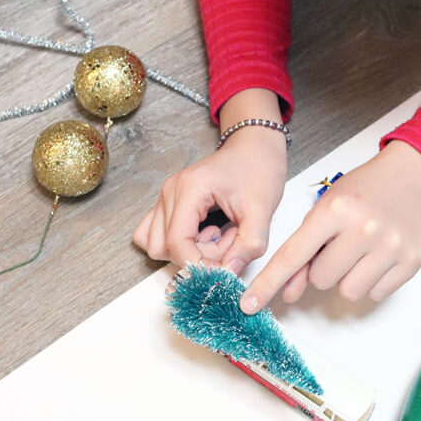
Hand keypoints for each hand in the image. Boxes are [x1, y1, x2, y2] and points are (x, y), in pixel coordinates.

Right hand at [133, 90, 286, 274]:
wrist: (255, 146)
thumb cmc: (259, 169)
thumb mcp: (263, 209)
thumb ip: (249, 244)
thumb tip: (228, 274)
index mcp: (190, 189)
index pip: (177, 243)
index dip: (199, 265)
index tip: (224, 269)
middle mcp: (170, 192)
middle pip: (164, 247)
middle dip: (197, 256)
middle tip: (229, 240)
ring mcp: (166, 196)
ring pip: (157, 244)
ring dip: (188, 250)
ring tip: (219, 235)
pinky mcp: (169, 202)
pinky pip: (157, 234)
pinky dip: (178, 243)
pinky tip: (206, 234)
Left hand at [240, 141, 420, 312]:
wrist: (408, 177)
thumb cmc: (361, 192)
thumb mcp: (325, 209)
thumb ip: (304, 249)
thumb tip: (288, 292)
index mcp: (336, 210)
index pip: (293, 255)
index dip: (268, 283)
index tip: (249, 304)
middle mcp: (364, 228)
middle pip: (322, 279)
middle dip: (323, 268)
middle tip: (338, 246)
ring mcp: (390, 246)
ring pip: (348, 291)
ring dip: (346, 278)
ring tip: (358, 252)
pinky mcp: (411, 260)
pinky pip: (375, 293)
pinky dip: (371, 281)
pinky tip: (377, 256)